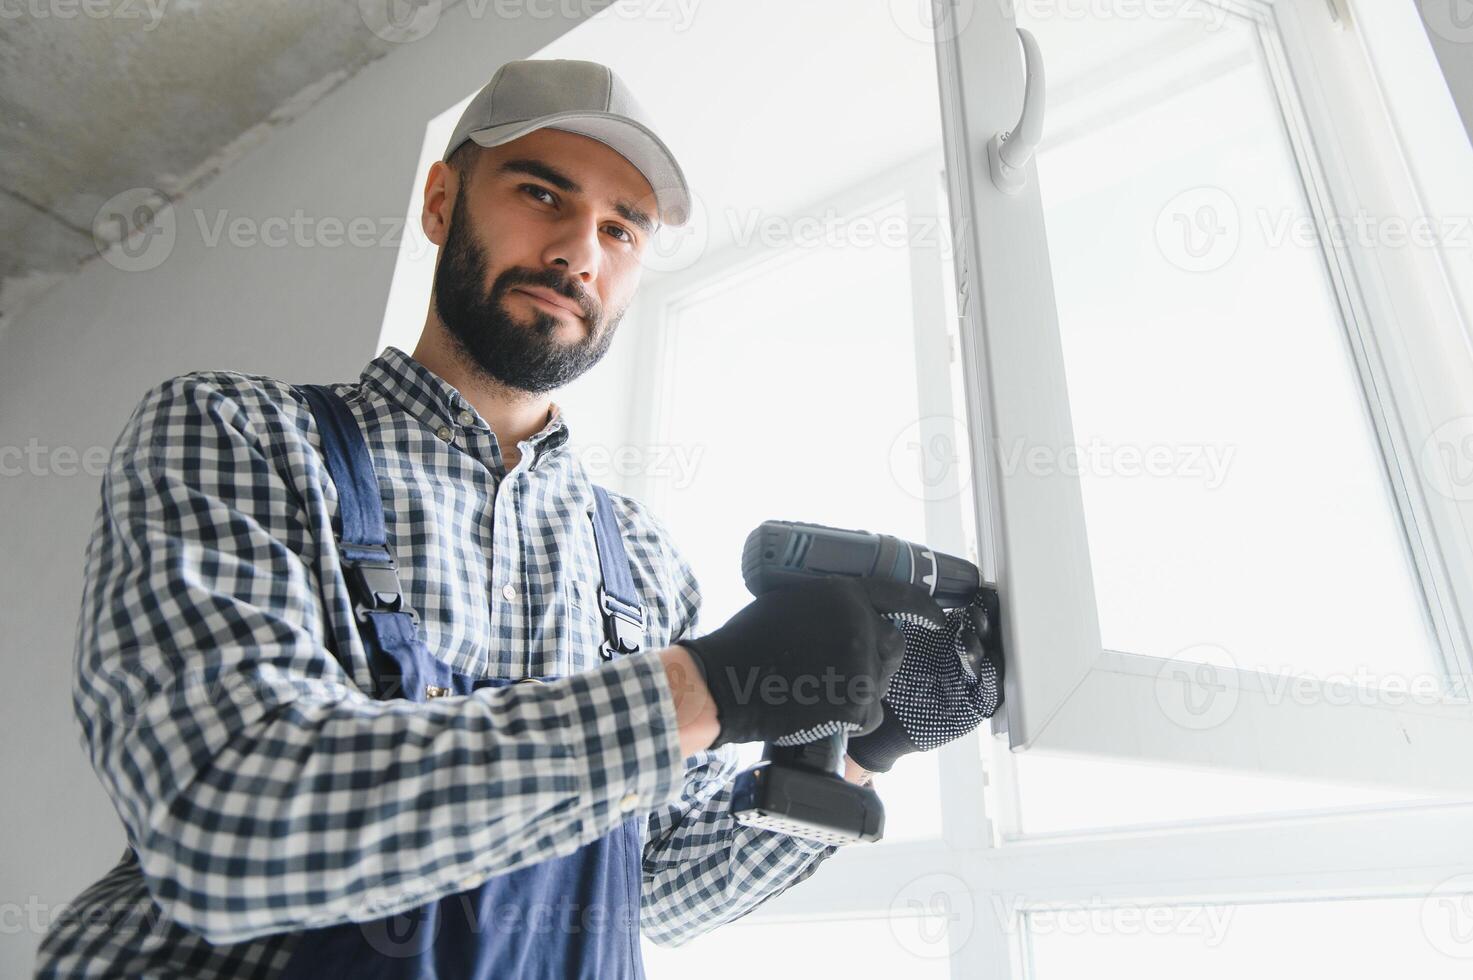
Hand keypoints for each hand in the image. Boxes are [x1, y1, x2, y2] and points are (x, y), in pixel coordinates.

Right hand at [677, 577, 946, 749]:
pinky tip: (820, 712)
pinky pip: (868, 715)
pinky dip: (850, 719)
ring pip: (880, 684)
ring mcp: (861, 665)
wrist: (726, 681)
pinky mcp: (856, 701)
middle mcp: (860, 625)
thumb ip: (827, 608)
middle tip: (847, 671)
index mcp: (844, 595)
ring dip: (859, 692)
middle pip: (893, 646)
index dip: (923, 609)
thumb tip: (846, 619)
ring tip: (819, 691)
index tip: (938, 618)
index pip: (900, 597)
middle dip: (878, 660)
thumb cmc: (747, 643)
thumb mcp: (790, 604)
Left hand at [845, 590, 1003, 773]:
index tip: (979, 594)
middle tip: (974, 613)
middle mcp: (967, 660)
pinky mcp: (974, 708)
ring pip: (991, 664)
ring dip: (984, 649)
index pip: (977, 620)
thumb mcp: (906, 641)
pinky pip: (991, 695)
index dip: (982, 607)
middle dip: (985, 625)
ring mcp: (972, 684)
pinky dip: (991, 681)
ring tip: (969, 637)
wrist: (885, 718)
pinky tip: (985, 666)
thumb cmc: (895, 676)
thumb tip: (920, 591)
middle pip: (988, 639)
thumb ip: (918, 618)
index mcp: (955, 640)